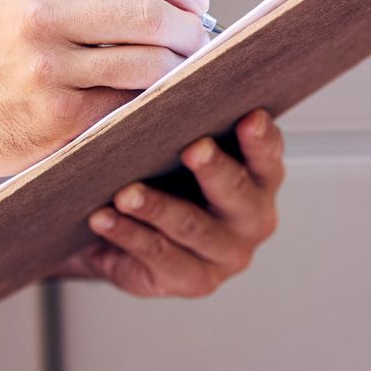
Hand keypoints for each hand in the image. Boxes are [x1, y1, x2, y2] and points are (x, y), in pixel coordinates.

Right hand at [0, 0, 210, 177]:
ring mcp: (50, 70)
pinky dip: (152, 105)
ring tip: (183, 76)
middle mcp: (43, 16)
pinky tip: (154, 104)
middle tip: (199, 45)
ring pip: (150, 65)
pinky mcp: (60, 118)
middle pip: (152, 15)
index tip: (195, 1)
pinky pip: (130, 105)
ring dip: (180, 72)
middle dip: (191, 32)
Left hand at [58, 109, 284, 297]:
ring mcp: (225, 256)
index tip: (249, 117)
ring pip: (192, 228)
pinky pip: (158, 256)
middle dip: (214, 170)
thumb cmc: (158, 175)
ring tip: (126, 192)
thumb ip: (184, 125)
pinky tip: (102, 218)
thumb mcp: (174, 147)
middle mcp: (253, 219)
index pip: (268, 157)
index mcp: (260, 179)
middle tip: (193, 148)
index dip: (261, 140)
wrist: (125, 233)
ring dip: (157, 208)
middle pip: (237, 194)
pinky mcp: (193, 282)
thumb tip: (164, 88)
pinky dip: (128, 234)